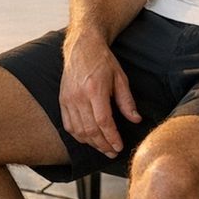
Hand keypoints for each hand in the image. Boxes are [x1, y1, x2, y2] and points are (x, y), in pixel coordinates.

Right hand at [59, 33, 140, 157]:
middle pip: (90, 130)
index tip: (119, 147)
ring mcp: (68, 99)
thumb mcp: (120, 77)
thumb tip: (136, 119)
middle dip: (103, 145)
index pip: (103, 122)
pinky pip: (68, 125)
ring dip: (91, 144)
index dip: (112, 138)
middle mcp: (79, 96)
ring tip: (103, 148)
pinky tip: (88, 140)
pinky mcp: (62, 100)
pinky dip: (78, 136)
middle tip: (113, 152)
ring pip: (78, 131)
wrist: (82, 45)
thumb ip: (127, 101)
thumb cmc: (103, 60)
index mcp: (95, 89)